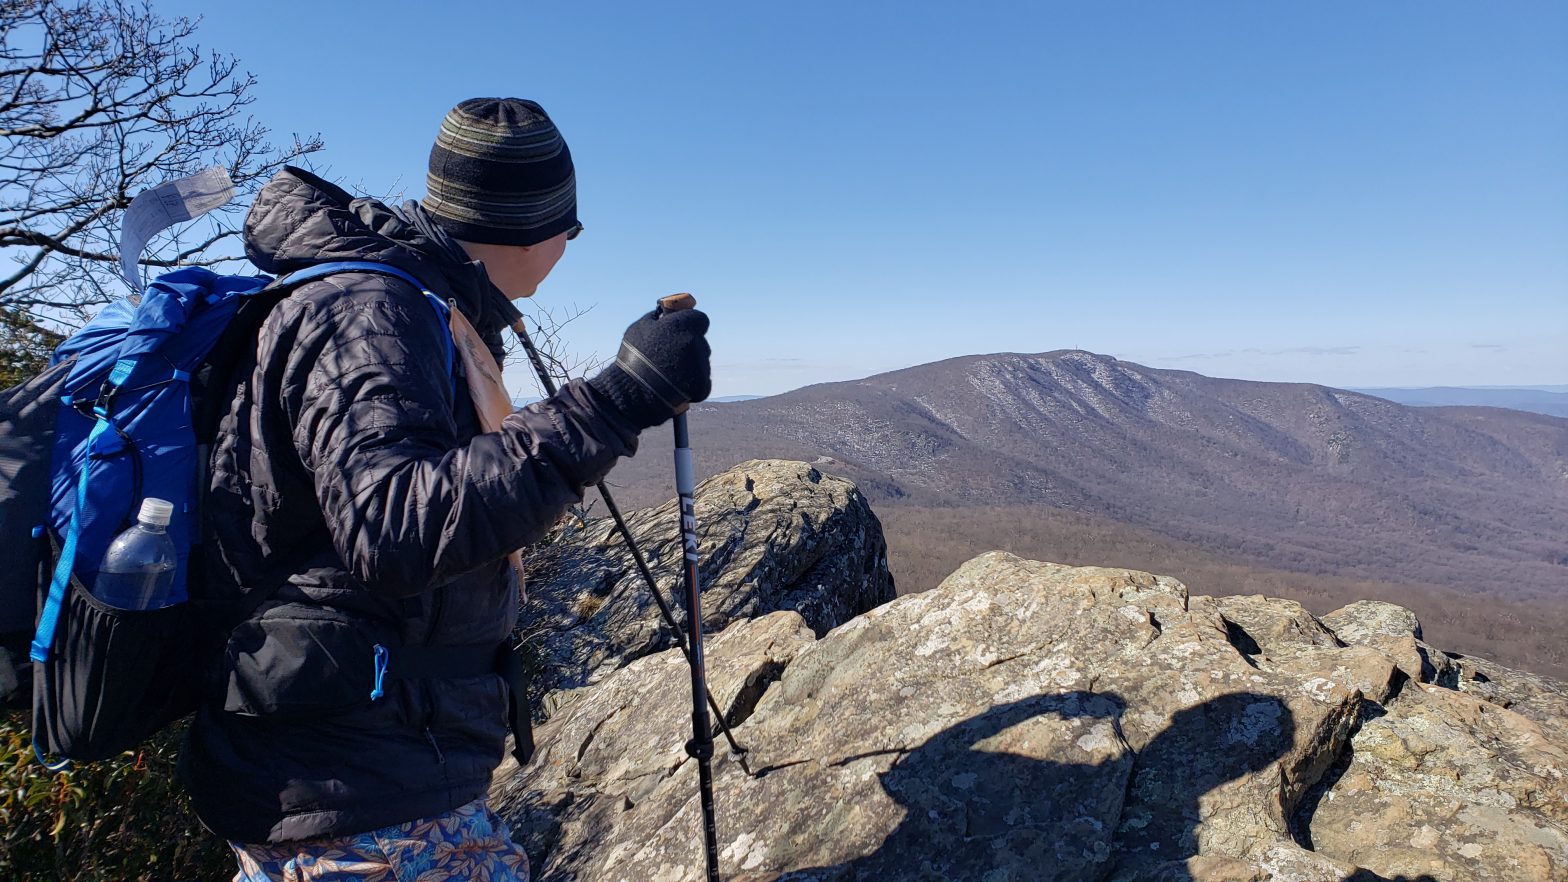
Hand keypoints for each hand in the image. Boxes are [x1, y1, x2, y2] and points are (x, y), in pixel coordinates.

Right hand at [588, 307, 710, 429]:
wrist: (632, 392)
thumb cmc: (633, 357)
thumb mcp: (639, 328)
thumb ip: (658, 316)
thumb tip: (667, 310)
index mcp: (683, 325)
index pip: (700, 319)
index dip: (690, 326)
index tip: (681, 332)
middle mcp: (696, 342)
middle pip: (700, 342)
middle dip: (689, 348)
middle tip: (668, 358)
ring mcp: (701, 364)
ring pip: (701, 363)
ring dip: (690, 367)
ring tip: (668, 375)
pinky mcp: (702, 384)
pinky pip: (702, 381)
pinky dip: (692, 385)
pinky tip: (675, 386)